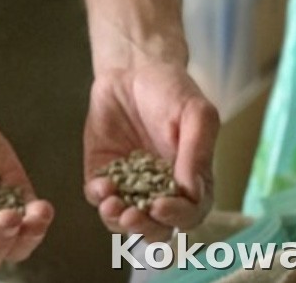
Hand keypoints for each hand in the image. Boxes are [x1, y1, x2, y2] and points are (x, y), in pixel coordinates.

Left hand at [83, 61, 218, 243]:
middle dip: (145, 228)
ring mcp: (130, 183)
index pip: (190, 212)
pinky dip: (99, 197)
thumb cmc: (171, 89)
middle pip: (157, 227)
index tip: (162, 207)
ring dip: (118, 220)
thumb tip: (193, 193)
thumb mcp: (196, 113)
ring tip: (113, 207)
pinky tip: (102, 186)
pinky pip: (98, 195)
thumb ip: (197, 151)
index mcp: (190, 179)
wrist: (133, 67)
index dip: (178, 217)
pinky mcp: (103, 172)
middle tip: (133, 217)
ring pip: (125, 219)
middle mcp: (161, 189)